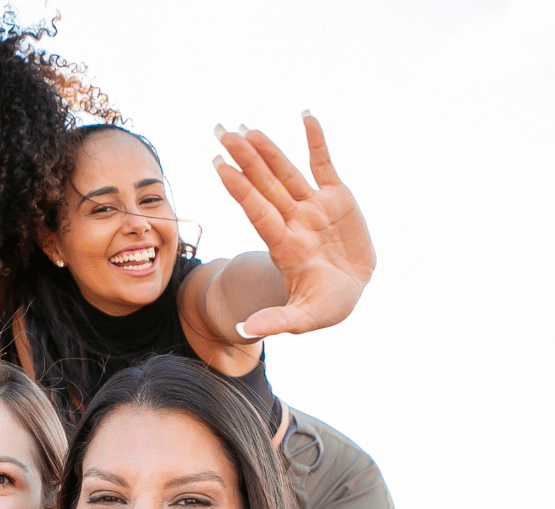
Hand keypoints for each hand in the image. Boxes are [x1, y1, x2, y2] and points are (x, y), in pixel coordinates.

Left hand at [213, 114, 374, 336]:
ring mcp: (313, 207)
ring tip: (246, 128)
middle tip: (221, 133)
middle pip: (265, 186)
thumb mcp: (305, 317)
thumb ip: (276, 321)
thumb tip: (243, 331)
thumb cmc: (326, 305)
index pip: (257, 212)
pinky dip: (317, 141)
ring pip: (286, 173)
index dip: (240, 190)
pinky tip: (306, 116)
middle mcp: (294, 221)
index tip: (219, 167)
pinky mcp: (337, 197)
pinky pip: (324, 164)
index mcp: (285, 246)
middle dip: (244, 160)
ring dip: (268, 150)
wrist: (351, 290)